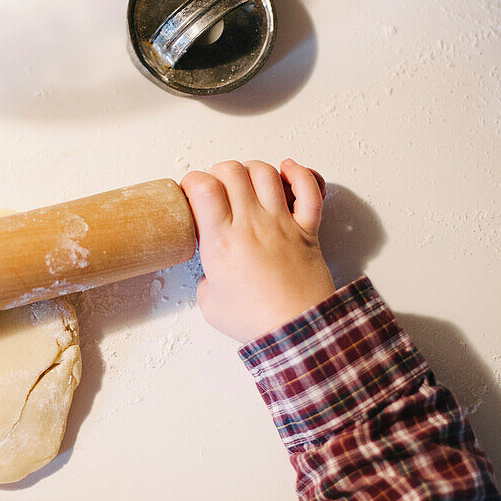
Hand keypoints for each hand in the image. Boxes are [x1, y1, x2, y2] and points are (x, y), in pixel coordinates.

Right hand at [181, 159, 335, 344]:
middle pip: (232, 171)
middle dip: (219, 172)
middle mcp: (251, 225)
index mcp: (221, 242)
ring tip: (247, 181)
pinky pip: (309, 189)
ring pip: (266, 173)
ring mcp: (281, 223)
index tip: (191, 192)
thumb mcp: (210, 303)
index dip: (193, 181)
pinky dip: (300, 173)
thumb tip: (213, 272)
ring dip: (252, 170)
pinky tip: (288, 170)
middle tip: (217, 188)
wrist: (296, 331)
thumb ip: (207, 279)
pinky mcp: (307, 229)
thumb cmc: (257, 320)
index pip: (203, 187)